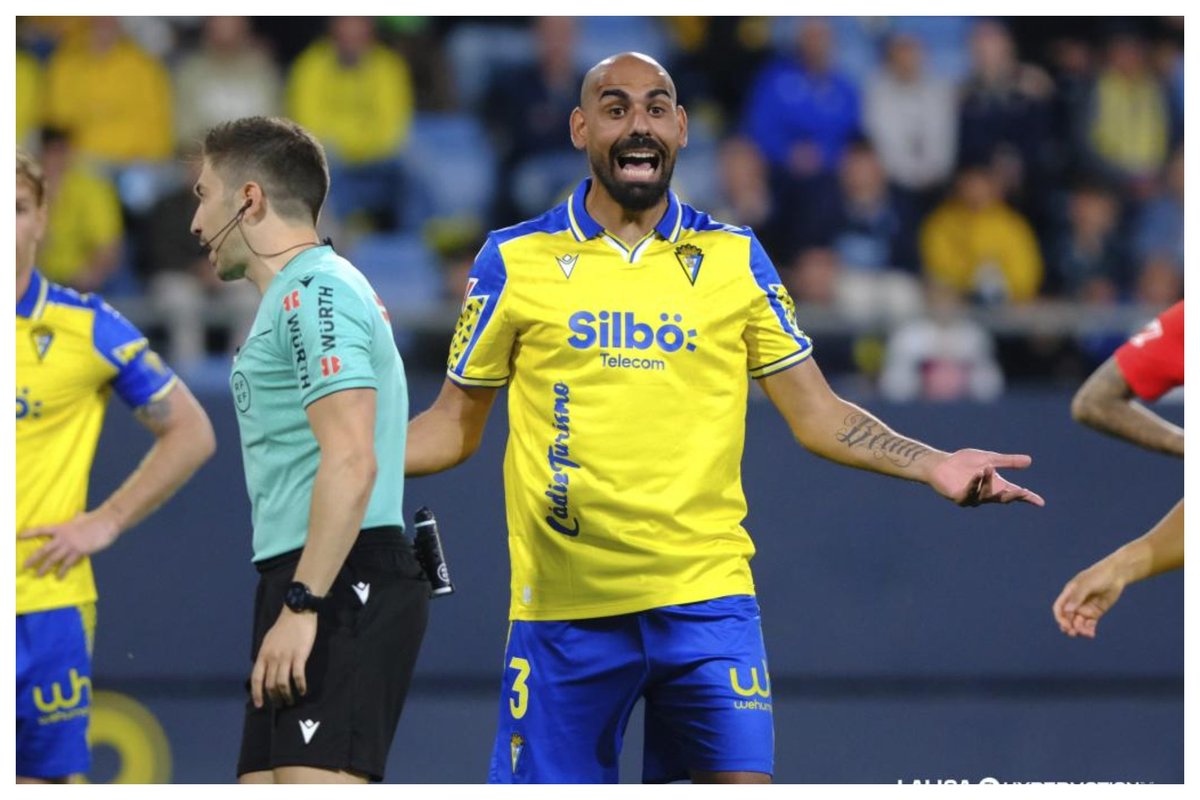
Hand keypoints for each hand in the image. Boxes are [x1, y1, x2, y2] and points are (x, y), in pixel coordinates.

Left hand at [19, 510, 120, 577]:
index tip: (18, 536)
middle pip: (43, 549)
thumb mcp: (82, 517)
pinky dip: (62, 571)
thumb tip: (78, 515)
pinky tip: (59, 577)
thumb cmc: (95, 518)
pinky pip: (67, 564)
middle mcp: (62, 538)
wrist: (106, 522)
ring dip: (45, 568)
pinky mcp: (79, 552)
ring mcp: (70, 546)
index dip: (29, 533)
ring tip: (38, 575)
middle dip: (33, 558)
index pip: (41, 530)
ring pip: (53, 559)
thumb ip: (77, 518)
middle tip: (25, 566)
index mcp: (61, 527)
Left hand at [250, 609, 317, 708]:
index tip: (259, 705)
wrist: (297, 613)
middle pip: (270, 684)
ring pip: (283, 683)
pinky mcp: (300, 655)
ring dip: (286, 695)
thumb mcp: (268, 642)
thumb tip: (264, 671)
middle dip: (274, 698)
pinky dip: (300, 686)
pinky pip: (298, 676)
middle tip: (280, 704)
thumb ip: (266, 657)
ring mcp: (286, 657)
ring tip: (291, 701)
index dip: (257, 694)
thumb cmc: (283, 627)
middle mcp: (272, 658)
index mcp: (263, 655)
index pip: (256, 679)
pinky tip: (302, 691)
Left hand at [928, 449, 1044, 506]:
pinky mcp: (959, 498)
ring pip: (986, 494)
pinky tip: (977, 475)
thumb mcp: (988, 459)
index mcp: (995, 486)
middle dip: (1014, 496)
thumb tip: (1029, 460)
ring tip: (987, 467)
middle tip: (1023, 491)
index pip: (1014, 493)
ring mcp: (973, 498)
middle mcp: (986, 495)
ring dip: (988, 481)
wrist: (940, 464)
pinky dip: (974, 484)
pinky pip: (970, 493)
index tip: (1040, 502)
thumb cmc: (963, 462)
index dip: (1026, 498)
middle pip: (1003, 499)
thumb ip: (1007, 461)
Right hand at [1052, 559, 1125, 638]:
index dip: (1060, 618)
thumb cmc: (1099, 576)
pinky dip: (1089, 630)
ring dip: (1080, 630)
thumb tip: (1068, 610)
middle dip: (1069, 627)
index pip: (1060, 608)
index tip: (1066, 626)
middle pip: (1068, 618)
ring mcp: (1085, 608)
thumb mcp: (1087, 584)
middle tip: (1074, 633)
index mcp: (1069, 594)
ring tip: (1087, 633)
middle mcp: (1075, 602)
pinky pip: (1089, 624)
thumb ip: (1077, 596)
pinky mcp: (1095, 613)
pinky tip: (1091, 634)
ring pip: (1078, 623)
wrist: (1116, 575)